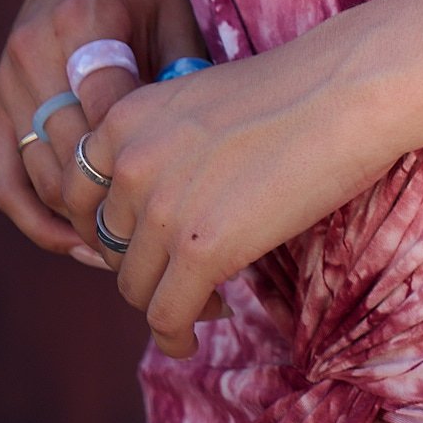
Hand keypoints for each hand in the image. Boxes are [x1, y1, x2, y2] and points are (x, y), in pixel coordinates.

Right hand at [0, 0, 207, 276]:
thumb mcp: (183, 16)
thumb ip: (186, 87)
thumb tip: (205, 170)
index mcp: (87, 21)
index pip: (108, 125)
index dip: (141, 180)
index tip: (182, 217)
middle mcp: (36, 49)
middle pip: (69, 161)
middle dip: (112, 214)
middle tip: (160, 255)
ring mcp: (8, 75)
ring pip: (36, 176)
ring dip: (76, 223)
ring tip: (126, 257)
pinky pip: (7, 175)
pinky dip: (36, 215)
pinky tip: (76, 243)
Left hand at [63, 20, 401, 356]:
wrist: (345, 90)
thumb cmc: (292, 89)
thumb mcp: (199, 102)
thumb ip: (163, 145)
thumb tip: (153, 208)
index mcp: (126, 117)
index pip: (77, 194)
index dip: (107, 226)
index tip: (140, 241)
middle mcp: (131, 162)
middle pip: (108, 244)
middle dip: (141, 263)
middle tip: (181, 271)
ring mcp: (163, 208)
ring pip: (133, 286)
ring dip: (163, 301)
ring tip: (203, 297)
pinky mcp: (202, 249)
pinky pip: (166, 315)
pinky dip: (176, 333)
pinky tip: (197, 330)